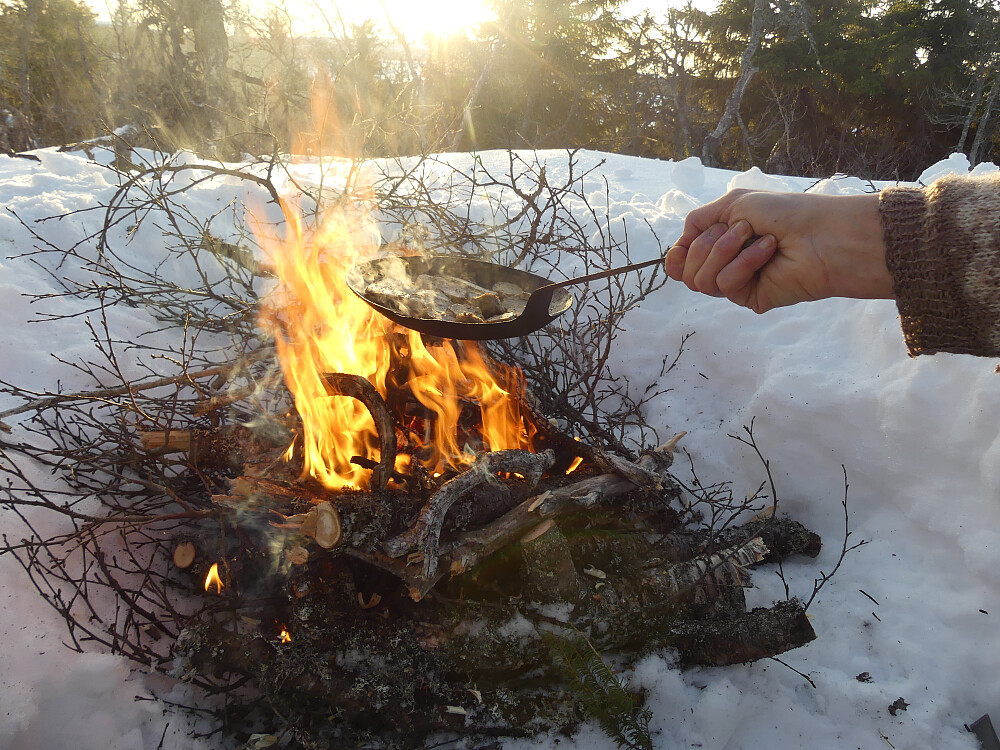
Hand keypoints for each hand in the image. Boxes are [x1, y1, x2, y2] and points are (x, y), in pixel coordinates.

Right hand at [664, 189, 891, 312]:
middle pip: (686, 270)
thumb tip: (680, 244)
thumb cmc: (784, 213)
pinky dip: (744, 262)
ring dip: (724, 251)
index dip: (676, 257)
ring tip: (755, 237)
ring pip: (700, 280)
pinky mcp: (750, 298)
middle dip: (707, 244)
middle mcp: (726, 263)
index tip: (678, 252)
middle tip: (742, 230)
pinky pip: (724, 285)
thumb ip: (698, 221)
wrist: (820, 232)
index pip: (682, 260)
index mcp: (721, 242)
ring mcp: (738, 283)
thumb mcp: (734, 204)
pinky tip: (769, 251)